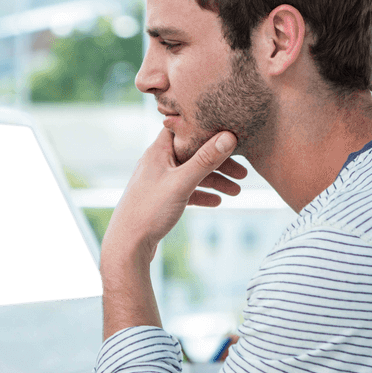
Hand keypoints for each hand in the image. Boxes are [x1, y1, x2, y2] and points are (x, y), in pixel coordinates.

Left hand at [99, 129, 245, 335]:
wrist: (127, 245)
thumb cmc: (149, 211)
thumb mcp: (181, 183)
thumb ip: (205, 160)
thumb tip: (229, 136)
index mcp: (158, 151)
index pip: (184, 128)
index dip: (205, 127)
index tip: (228, 130)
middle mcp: (157, 162)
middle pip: (193, 153)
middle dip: (218, 161)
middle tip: (244, 173)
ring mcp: (159, 180)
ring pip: (191, 174)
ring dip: (214, 181)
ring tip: (237, 191)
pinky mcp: (160, 198)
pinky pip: (185, 190)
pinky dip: (201, 194)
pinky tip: (217, 202)